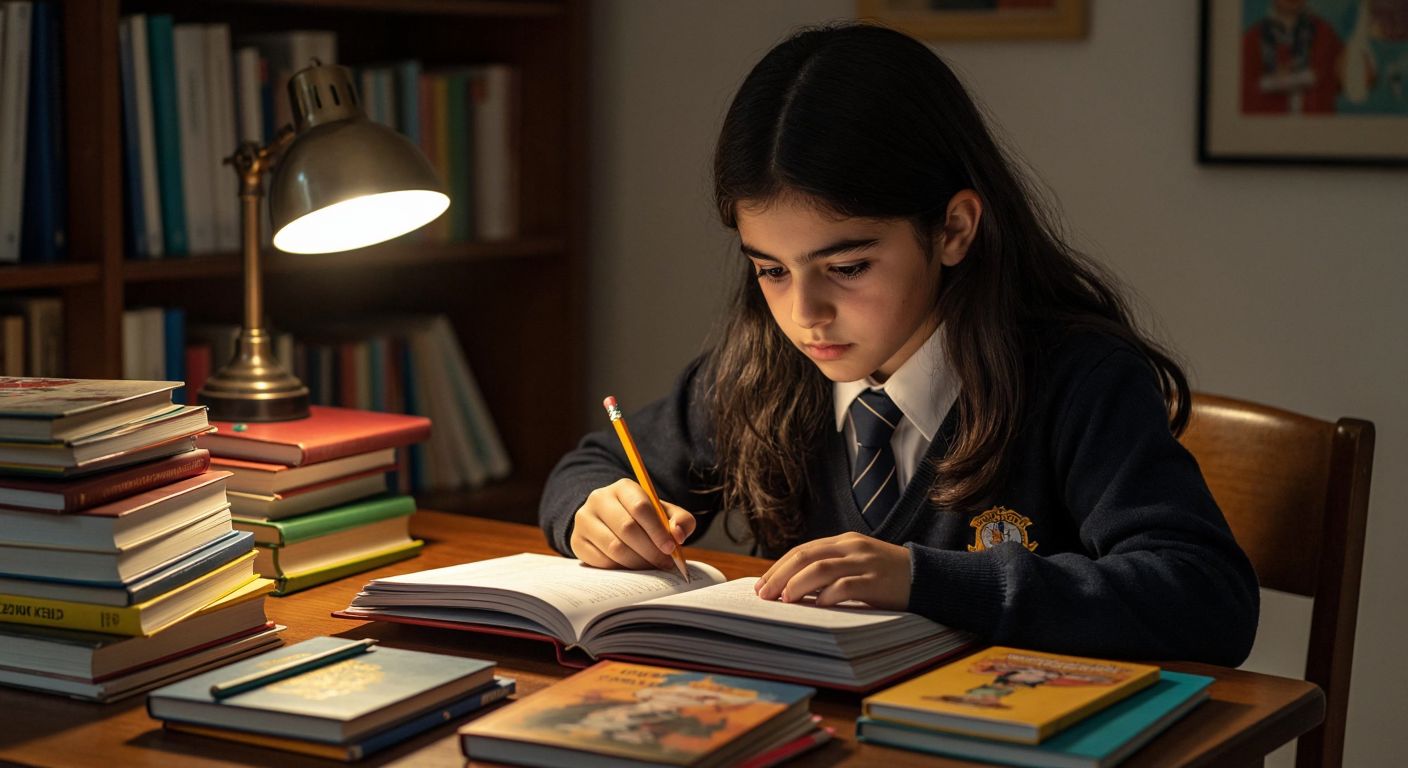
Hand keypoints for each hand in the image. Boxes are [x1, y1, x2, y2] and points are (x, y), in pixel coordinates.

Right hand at [570, 478, 696, 570]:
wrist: (610, 522)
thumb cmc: (643, 519)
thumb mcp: (665, 514)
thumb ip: (680, 521)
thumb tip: (677, 535)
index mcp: (623, 487)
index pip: (640, 507)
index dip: (657, 530)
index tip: (670, 548)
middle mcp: (599, 499)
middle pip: (627, 528)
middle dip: (650, 550)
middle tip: (664, 564)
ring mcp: (584, 520)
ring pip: (614, 547)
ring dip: (637, 562)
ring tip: (651, 567)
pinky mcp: (577, 541)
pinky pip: (601, 561)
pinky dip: (620, 569)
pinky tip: (632, 568)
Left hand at [755, 532, 911, 609]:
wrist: (928, 576)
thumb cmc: (888, 576)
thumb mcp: (858, 563)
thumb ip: (831, 570)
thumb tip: (793, 590)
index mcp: (844, 542)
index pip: (803, 550)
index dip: (779, 567)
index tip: (762, 585)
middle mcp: (852, 547)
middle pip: (806, 556)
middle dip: (780, 575)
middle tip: (764, 594)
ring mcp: (865, 563)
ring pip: (822, 568)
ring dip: (798, 584)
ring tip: (784, 600)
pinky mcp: (877, 581)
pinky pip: (847, 586)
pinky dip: (828, 595)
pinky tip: (817, 606)